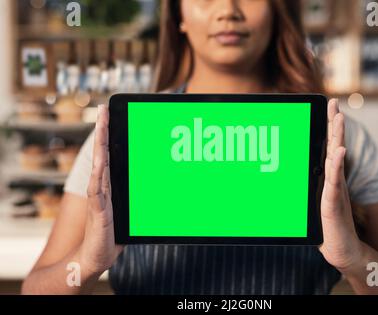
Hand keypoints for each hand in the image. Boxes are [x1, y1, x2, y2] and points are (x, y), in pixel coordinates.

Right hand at [79, 104, 123, 274]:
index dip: (109, 137)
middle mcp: (102, 188)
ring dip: (99, 146)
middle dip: (102, 132)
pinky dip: (97, 177)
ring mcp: (98, 198)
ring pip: (99, 167)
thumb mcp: (130, 210)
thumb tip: (159, 185)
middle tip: (102, 111)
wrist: (97, 256)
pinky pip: (97, 192)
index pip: (110, 156)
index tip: (111, 117)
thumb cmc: (113, 233)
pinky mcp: (98, 212)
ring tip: (99, 126)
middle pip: (102, 155)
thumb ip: (138, 197)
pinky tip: (98, 164)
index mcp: (110, 186)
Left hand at [318, 99, 364, 272]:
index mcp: (328, 178)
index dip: (329, 128)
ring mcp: (335, 190)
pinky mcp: (333, 203)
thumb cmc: (328, 227)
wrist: (343, 250)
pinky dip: (336, 165)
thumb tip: (290, 177)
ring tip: (338, 118)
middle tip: (334, 103)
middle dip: (334, 124)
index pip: (328, 148)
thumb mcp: (315, 203)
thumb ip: (309, 189)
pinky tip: (340, 151)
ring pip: (336, 160)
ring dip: (337, 138)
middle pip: (335, 147)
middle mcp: (334, 180)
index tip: (328, 108)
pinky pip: (334, 182)